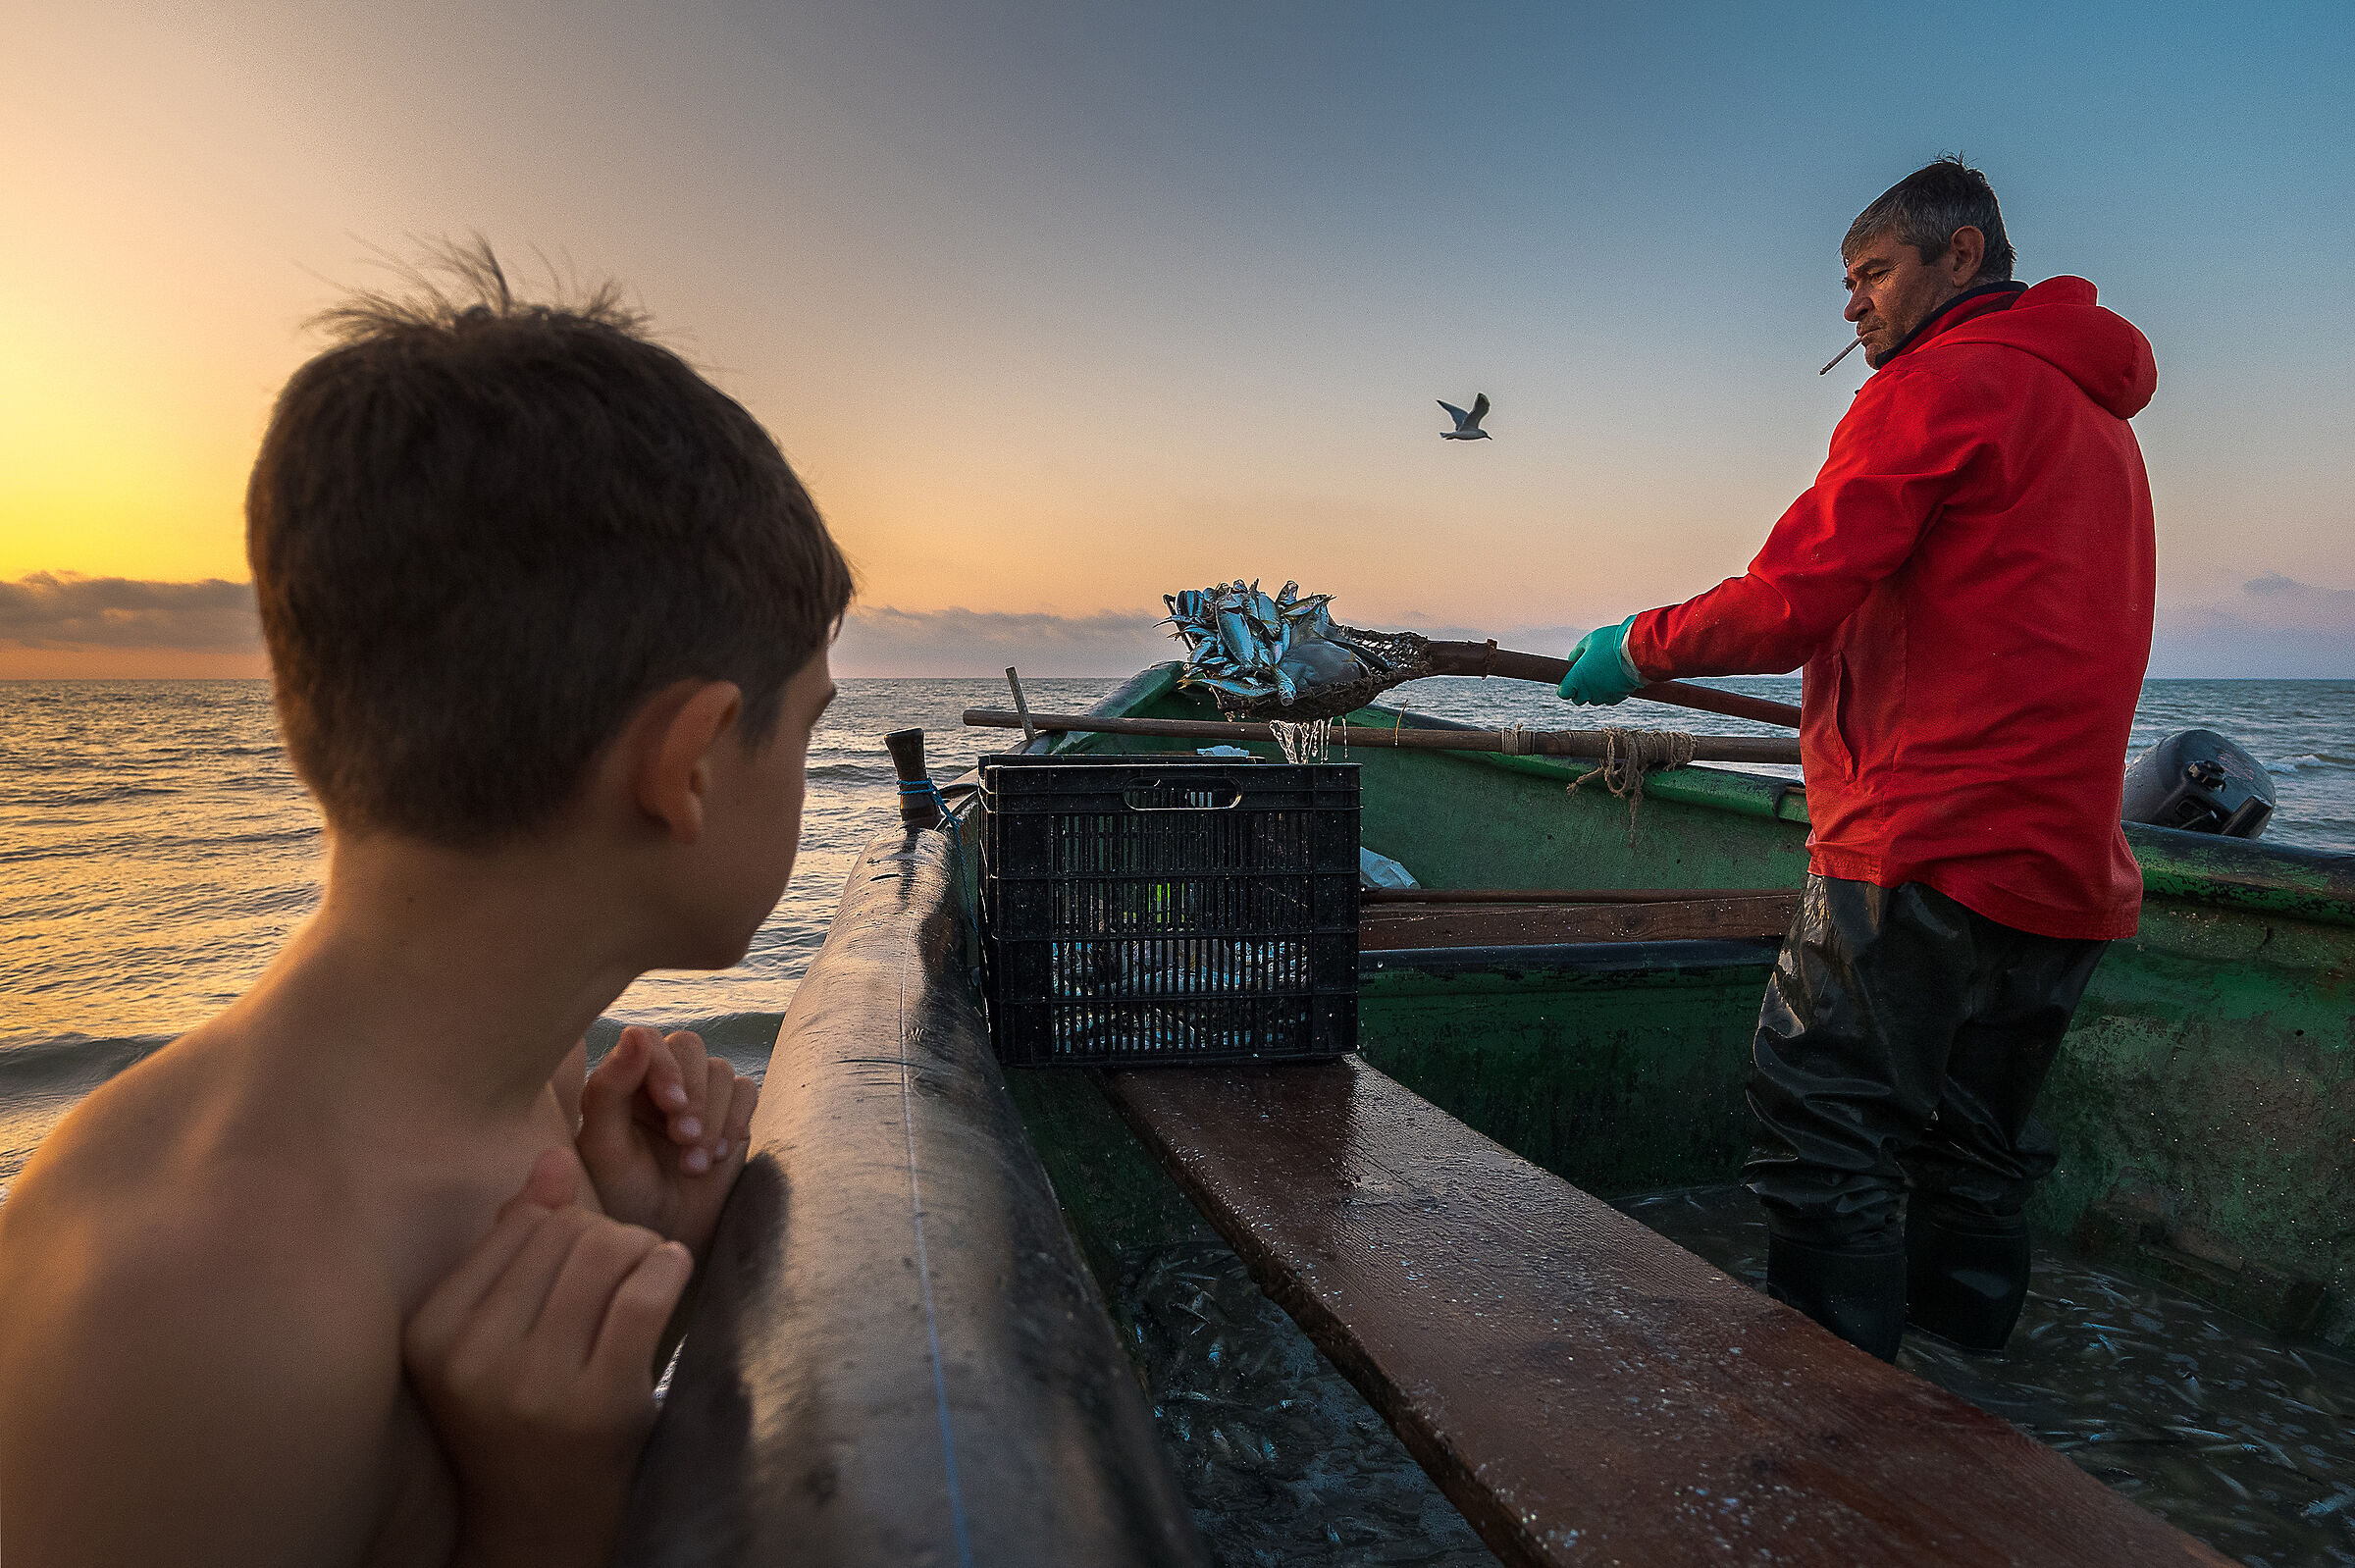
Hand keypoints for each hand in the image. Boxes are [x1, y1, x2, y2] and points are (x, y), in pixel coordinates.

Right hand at [403, 1152, 690, 1566]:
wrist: (541, 1514)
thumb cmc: (517, 1405)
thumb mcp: (492, 1328)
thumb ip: (516, 1241)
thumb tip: (553, 1159)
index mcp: (431, 1334)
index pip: (521, 1224)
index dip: (566, 1224)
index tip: (579, 1256)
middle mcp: (475, 1360)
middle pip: (569, 1233)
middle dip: (606, 1236)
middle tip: (619, 1268)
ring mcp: (537, 1385)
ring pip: (608, 1251)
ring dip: (640, 1249)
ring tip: (643, 1273)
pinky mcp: (601, 1402)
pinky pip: (645, 1292)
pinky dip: (669, 1266)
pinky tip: (670, 1270)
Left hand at [576, 1027, 757, 1261]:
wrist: (662, 1235)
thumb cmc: (623, 1196)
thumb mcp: (604, 1147)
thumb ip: (609, 1088)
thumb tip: (635, 1033)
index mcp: (622, 1079)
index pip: (650, 1041)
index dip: (667, 1067)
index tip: (673, 1106)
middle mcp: (661, 1079)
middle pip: (690, 1047)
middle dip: (695, 1094)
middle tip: (684, 1140)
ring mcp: (700, 1094)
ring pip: (721, 1071)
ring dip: (713, 1118)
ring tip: (695, 1166)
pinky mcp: (731, 1113)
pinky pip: (746, 1092)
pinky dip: (736, 1122)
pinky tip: (716, 1158)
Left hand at [1558, 617, 1645, 705]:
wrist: (1637, 649)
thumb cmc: (1611, 641)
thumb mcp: (1589, 640)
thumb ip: (1577, 653)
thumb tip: (1572, 661)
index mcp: (1577, 677)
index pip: (1563, 693)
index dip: (1565, 688)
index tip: (1570, 681)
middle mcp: (1588, 690)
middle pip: (1578, 699)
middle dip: (1580, 690)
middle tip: (1586, 677)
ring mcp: (1603, 695)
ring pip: (1594, 700)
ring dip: (1595, 692)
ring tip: (1602, 676)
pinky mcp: (1618, 697)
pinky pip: (1609, 700)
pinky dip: (1609, 693)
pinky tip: (1613, 681)